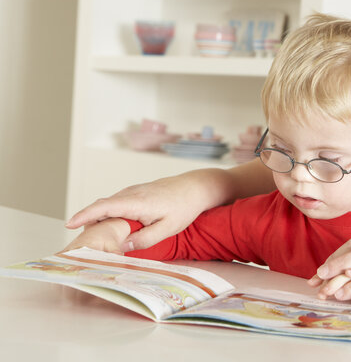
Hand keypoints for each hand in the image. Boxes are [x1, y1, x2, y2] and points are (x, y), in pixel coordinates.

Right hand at [65, 172, 214, 250]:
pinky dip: (108, 215)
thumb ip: (144, 239)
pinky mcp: (136, 193)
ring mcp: (132, 192)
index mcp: (136, 202)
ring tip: (92, 239)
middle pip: (102, 207)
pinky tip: (111, 229)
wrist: (195, 187)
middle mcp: (130, 194)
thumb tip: (122, 247)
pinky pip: (116, 204)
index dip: (85, 215)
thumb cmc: (184, 207)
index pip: (104, 207)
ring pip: (109, 206)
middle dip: (87, 222)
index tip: (69, 224)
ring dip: (98, 219)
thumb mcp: (167, 228)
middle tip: (79, 242)